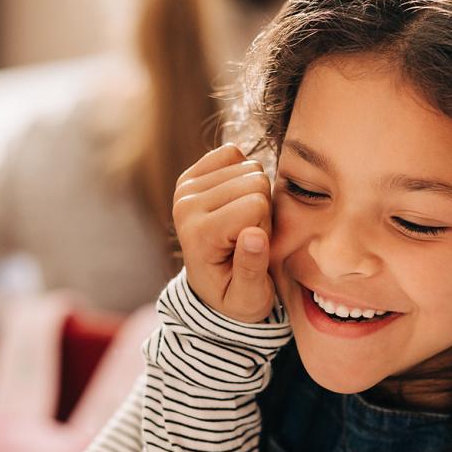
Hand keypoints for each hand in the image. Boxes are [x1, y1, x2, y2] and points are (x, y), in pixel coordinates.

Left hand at [173, 144, 275, 322]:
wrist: (209, 288)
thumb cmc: (235, 296)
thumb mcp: (248, 298)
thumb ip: (251, 269)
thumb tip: (255, 235)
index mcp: (199, 235)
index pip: (256, 205)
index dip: (266, 226)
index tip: (253, 248)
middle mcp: (185, 205)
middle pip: (255, 181)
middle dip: (263, 209)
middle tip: (249, 237)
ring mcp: (185, 188)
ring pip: (249, 166)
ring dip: (255, 195)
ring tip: (242, 224)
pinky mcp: (189, 176)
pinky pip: (232, 153)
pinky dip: (243, 173)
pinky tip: (237, 200)